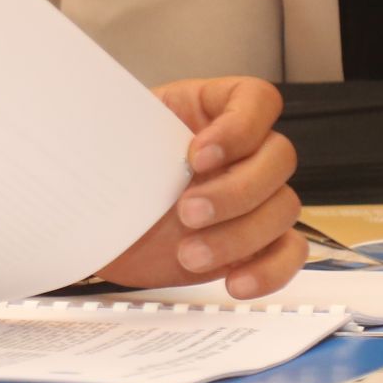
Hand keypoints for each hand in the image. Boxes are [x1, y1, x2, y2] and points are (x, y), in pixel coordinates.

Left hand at [97, 76, 305, 297]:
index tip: (197, 156)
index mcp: (208, 109)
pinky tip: (235, 282)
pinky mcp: (256, 242)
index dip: (239, 127)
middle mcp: (240, 151)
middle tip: (186, 212)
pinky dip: (269, 271)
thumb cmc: (105, 172)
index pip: (257, 100)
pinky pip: (288, 253)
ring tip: (188, 254)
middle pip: (278, 158)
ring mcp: (253, 197)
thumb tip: (116, 115)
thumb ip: (130, 123)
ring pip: (284, 208)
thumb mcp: (112, 135)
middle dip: (234, 191)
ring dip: (238, 236)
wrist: (93, 226)